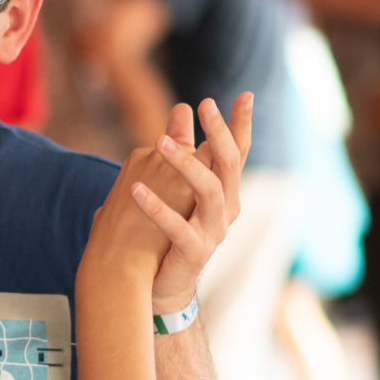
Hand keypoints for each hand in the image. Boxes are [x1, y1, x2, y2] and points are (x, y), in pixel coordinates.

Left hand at [130, 94, 251, 311]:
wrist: (160, 284)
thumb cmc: (167, 229)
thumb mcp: (176, 185)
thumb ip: (182, 147)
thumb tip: (182, 106)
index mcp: (224, 191)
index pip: (237, 152)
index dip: (242, 125)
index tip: (244, 95)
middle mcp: (225, 209)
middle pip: (229, 166)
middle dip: (219, 133)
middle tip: (205, 103)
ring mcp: (212, 232)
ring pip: (209, 192)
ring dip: (185, 164)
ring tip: (158, 142)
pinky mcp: (194, 252)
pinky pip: (177, 227)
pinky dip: (156, 207)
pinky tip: (134, 189)